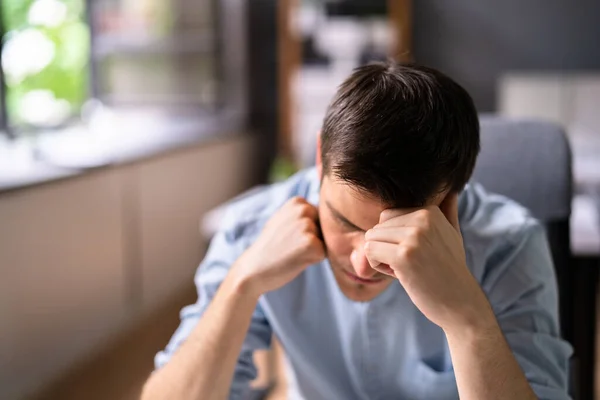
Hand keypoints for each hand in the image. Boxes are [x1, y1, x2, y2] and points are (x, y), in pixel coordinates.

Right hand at [234, 197, 325, 296]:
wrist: (254, 268)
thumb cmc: (271, 247)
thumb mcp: (283, 220)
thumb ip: (302, 214)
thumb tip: (329, 212)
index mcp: (298, 201)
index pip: (320, 217)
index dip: (308, 230)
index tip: (289, 236)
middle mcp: (303, 209)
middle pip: (325, 228)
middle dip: (314, 238)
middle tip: (291, 246)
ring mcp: (307, 226)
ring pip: (326, 240)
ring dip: (314, 249)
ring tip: (292, 252)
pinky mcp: (311, 244)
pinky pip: (325, 253)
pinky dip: (314, 260)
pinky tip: (296, 260)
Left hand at [364, 193, 493, 332]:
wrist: (461, 303)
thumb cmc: (451, 271)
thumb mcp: (453, 234)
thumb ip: (448, 211)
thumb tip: (450, 189)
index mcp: (430, 211)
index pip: (387, 216)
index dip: (394, 238)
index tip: (414, 254)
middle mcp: (423, 218)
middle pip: (377, 226)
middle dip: (385, 248)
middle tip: (409, 264)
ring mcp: (414, 236)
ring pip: (370, 238)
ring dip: (380, 257)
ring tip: (405, 269)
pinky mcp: (404, 255)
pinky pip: (369, 251)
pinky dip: (377, 266)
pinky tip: (399, 275)